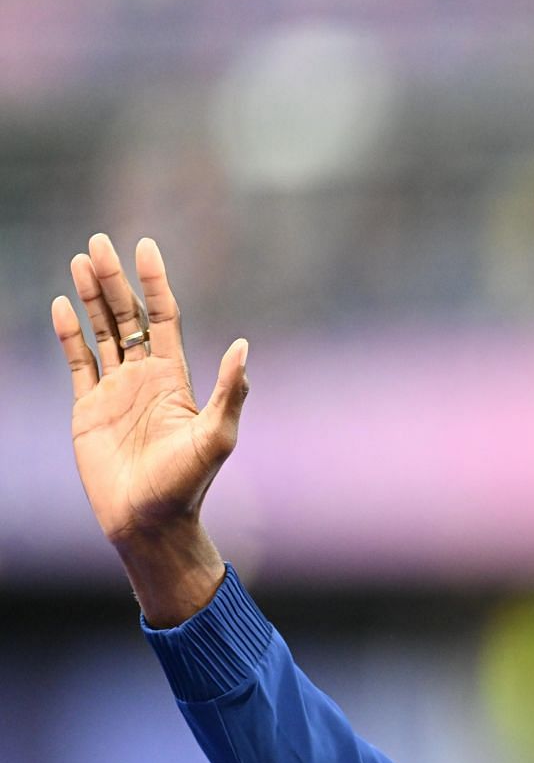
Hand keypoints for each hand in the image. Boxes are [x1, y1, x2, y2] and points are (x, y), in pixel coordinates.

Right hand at [53, 234, 249, 547]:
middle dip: (113, 279)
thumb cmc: (188, 484)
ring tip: (80, 260)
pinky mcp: (88, 408)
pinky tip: (60, 305)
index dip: (155, 282)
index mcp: (176, 378)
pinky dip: (69, 334)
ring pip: (102, 332)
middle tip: (98, 241)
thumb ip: (230, 392)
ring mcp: (116, 391)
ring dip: (90, 297)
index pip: (164, 316)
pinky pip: (77, 362)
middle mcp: (146, 377)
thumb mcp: (217, 436)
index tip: (145, 247)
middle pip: (128, 315)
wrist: (149, 520)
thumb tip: (243, 347)